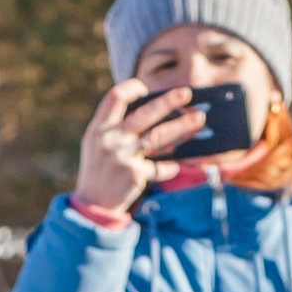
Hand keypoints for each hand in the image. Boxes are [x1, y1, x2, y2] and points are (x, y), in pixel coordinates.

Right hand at [75, 77, 205, 212]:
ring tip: (199, 119)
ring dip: (181, 127)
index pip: (115, 97)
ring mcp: (123, 156)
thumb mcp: (97, 142)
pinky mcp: (134, 174)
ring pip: (158, 137)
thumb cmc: (100, 167)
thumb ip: (115, 125)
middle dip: (168, 101)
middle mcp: (111, 139)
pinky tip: (176, 166)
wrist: (93, 203)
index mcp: (99, 127)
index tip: (146, 88)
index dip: (131, 88)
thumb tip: (152, 109)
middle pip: (144, 114)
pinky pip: (160, 168)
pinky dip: (170, 167)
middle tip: (187, 93)